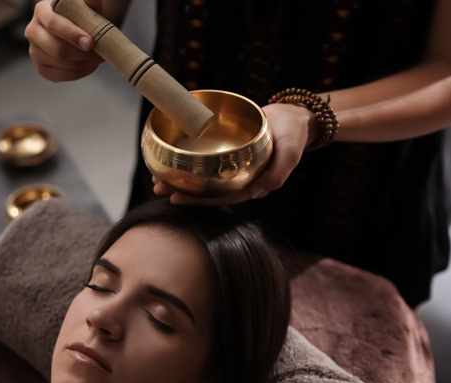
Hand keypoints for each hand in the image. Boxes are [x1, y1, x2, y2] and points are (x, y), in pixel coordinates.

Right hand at [24, 0, 104, 81]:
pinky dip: (82, 71)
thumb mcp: (85, 6)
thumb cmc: (80, 16)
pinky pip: (64, 75)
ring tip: (98, 56)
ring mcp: (35, 52)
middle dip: (83, 54)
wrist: (77, 29)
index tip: (90, 42)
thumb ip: (90, 2)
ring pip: (63, 64)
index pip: (53, 24)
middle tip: (100, 51)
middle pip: (58, 49)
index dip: (72, 35)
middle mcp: (33, 31)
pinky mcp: (42, 68)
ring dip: (86, 63)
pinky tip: (90, 63)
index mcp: (41, 11)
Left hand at [153, 103, 317, 205]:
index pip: (221, 197)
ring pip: (202, 175)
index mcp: (252, 184)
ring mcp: (231, 165)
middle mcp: (239, 178)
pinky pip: (205, 157)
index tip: (176, 198)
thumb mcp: (290, 152)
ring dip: (180, 176)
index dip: (198, 200)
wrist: (294, 115)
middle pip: (207, 189)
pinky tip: (171, 156)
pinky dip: (188, 158)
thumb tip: (260, 192)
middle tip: (157, 188)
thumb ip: (278, 172)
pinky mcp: (227, 151)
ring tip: (156, 176)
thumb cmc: (293, 135)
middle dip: (182, 190)